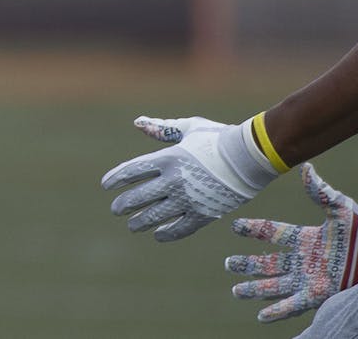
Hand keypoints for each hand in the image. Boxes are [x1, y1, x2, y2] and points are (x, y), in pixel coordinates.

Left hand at [101, 115, 282, 241]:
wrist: (251, 156)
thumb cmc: (219, 138)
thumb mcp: (189, 128)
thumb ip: (162, 128)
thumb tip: (137, 122)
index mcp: (168, 158)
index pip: (132, 171)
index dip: (116, 179)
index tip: (106, 186)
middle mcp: (174, 180)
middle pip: (139, 196)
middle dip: (124, 204)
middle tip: (116, 210)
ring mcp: (189, 199)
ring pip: (156, 216)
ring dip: (141, 222)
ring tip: (132, 225)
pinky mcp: (205, 213)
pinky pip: (181, 228)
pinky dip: (168, 233)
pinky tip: (158, 235)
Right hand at [225, 163, 357, 321]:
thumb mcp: (341, 208)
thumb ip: (320, 191)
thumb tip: (306, 168)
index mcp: (306, 238)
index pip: (273, 232)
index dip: (254, 229)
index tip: (235, 226)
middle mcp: (303, 260)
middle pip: (268, 262)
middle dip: (247, 265)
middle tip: (229, 264)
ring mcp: (309, 279)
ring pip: (274, 285)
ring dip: (255, 288)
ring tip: (237, 291)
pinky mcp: (318, 295)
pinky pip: (292, 304)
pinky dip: (277, 311)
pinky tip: (262, 317)